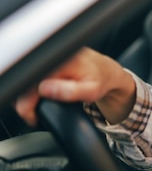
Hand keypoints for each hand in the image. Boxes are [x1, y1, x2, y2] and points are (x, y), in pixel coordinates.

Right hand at [14, 47, 135, 125]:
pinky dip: (31, 87)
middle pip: (26, 79)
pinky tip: (37, 96)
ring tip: (33, 108)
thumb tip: (45, 89)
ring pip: (27, 77)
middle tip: (32, 116)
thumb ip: (70, 91)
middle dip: (24, 100)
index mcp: (63, 62)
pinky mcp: (48, 58)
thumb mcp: (91, 91)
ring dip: (26, 94)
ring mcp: (50, 56)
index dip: (27, 101)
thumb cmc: (101, 81)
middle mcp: (54, 55)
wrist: (107, 70)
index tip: (31, 115)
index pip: (32, 81)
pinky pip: (32, 74)